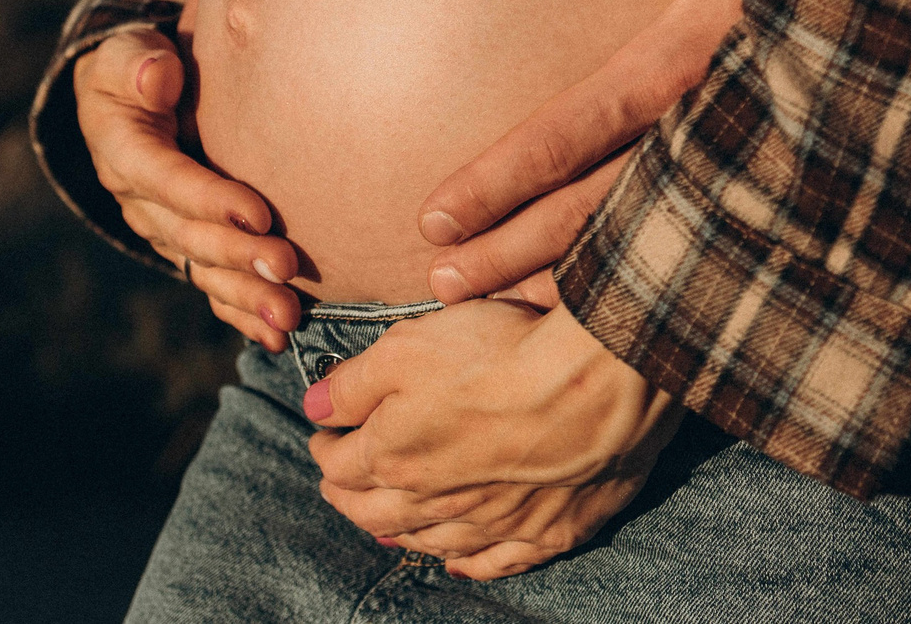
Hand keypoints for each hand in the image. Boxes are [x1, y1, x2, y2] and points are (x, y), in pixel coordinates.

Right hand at [72, 28, 301, 347]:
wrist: (127, 94)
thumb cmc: (136, 64)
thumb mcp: (126, 52)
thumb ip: (137, 64)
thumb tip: (157, 76)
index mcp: (123, 151)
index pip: (167, 179)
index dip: (210, 199)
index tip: (259, 213)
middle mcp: (140, 201)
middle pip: (189, 234)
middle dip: (238, 256)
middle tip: (286, 268)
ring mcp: (163, 229)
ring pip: (203, 269)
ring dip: (245, 295)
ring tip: (288, 316)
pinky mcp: (186, 244)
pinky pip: (211, 284)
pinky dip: (240, 312)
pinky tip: (274, 336)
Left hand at [305, 282, 681, 578]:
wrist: (595, 382)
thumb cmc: (498, 356)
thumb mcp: (405, 348)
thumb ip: (351, 384)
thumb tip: (314, 407)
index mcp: (393, 458)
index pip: (338, 465)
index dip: (324, 448)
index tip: (322, 435)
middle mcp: (436, 504)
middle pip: (376, 513)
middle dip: (349, 497)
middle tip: (338, 484)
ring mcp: (492, 525)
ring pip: (430, 541)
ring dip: (400, 533)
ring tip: (383, 524)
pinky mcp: (546, 533)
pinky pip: (496, 562)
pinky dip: (468, 563)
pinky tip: (457, 560)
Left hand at [421, 0, 822, 301]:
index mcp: (689, 62)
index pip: (573, 130)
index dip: (501, 178)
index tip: (436, 213)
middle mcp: (717, 134)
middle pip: (593, 212)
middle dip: (511, 252)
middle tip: (440, 281)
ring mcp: (750, 174)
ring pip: (642, 248)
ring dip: (564, 279)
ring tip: (494, 306)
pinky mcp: (780, 195)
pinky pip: (697, 254)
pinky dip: (642, 285)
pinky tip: (598, 307)